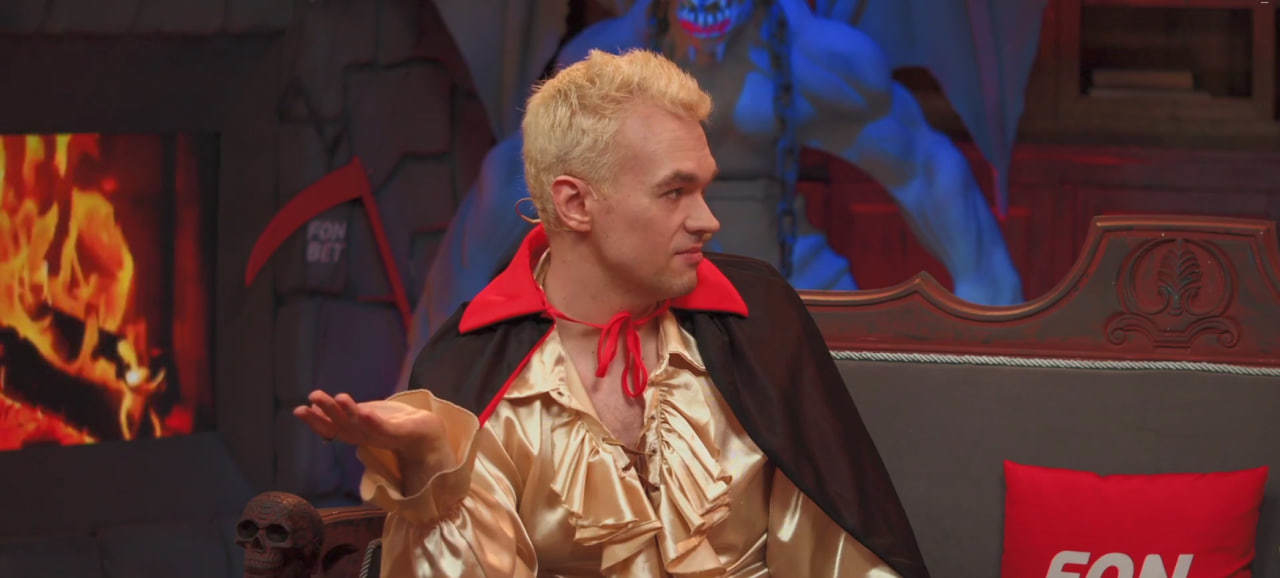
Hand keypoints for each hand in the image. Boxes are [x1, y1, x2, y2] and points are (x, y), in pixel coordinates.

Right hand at [294, 390, 449, 468]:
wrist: (426, 434)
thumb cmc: (391, 424)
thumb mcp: (361, 416)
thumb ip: (339, 414)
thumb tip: (311, 406)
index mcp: (354, 433)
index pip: (331, 428)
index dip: (315, 420)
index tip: (298, 409)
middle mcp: (364, 438)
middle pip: (342, 426)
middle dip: (327, 412)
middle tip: (313, 396)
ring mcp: (381, 437)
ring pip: (361, 427)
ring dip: (349, 413)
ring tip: (339, 397)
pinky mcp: (399, 434)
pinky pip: (384, 429)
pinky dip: (374, 423)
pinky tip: (365, 412)